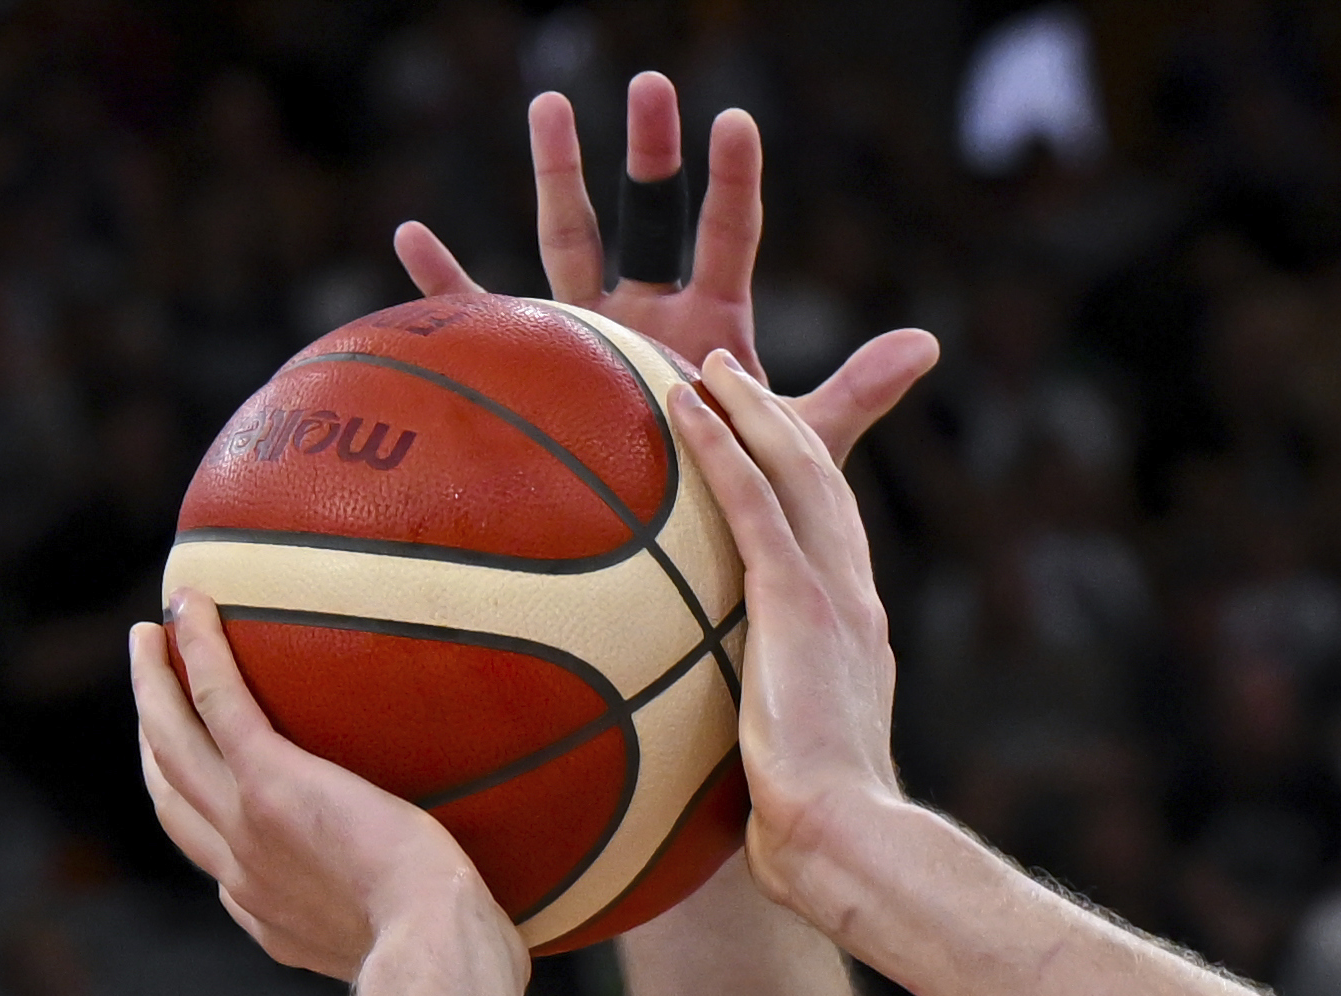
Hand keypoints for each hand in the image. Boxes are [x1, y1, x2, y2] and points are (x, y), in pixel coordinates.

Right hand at [134, 595, 507, 984]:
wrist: (435, 945)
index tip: (214, 792)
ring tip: (148, 637)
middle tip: (154, 694)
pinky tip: (191, 604)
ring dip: (151, 686)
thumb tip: (453, 908)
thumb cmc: (452, 952)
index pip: (219, 863)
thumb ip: (405, 921)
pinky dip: (197, 650)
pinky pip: (217, 699)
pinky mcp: (270, 779)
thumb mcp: (413, 947)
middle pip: (173, 796)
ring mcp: (247, 823)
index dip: (204, 822)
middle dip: (155, 744)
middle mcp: (242, 872)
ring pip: (171, 743)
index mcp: (272, 915)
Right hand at [393, 78, 937, 472]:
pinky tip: (410, 238)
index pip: (728, 236)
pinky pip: (483, 321)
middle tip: (654, 85)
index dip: (733, 181)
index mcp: (713, 324)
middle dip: (651, 152)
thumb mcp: (806, 444)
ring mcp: (587, 336)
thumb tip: (929, 344)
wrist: (678, 564)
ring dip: (559, 172)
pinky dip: (444, 284)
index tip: (735, 120)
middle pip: (649, 216)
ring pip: (569, 239)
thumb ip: (859, 391)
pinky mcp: (537, 370)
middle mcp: (648, 315)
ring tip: (553, 102)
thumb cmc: (743, 504)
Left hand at [664, 355, 909, 917]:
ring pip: (796, 474)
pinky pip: (753, 501)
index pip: (829, 545)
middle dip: (779, 425)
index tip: (765, 450)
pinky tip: (684, 405)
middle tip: (732, 379)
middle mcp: (854, 605)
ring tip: (709, 366)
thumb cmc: (819, 841)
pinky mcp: (799, 603)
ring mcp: (832, 598)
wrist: (849, 841)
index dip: (800, 486)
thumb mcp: (791, 787)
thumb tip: (716, 792)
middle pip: (820, 488)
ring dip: (753, 411)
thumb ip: (761, 758)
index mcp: (854, 643)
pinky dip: (722, 445)